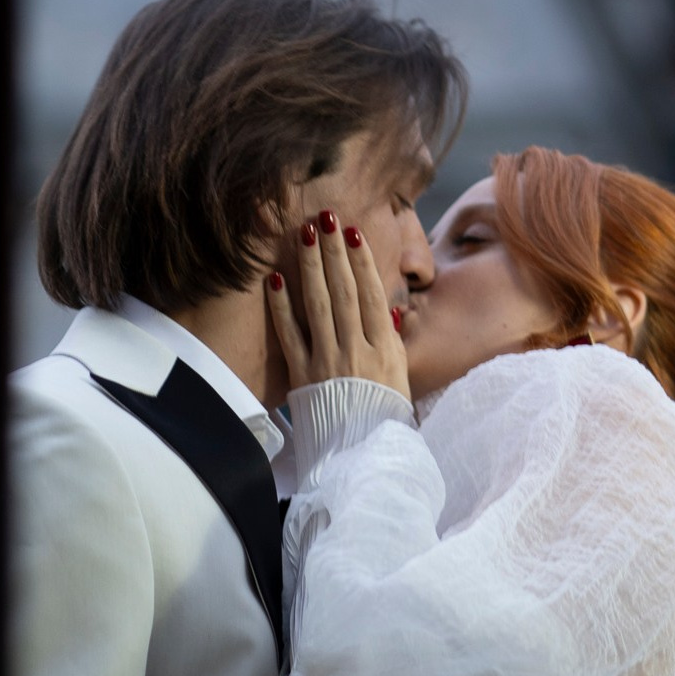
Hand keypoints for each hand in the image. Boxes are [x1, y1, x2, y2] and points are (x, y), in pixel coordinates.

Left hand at [267, 211, 409, 400]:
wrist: (363, 458)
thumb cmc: (383, 418)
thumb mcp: (400, 377)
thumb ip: (390, 342)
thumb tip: (384, 311)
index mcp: (384, 350)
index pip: (371, 295)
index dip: (362, 261)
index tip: (353, 232)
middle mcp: (356, 351)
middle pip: (344, 291)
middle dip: (335, 252)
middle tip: (327, 217)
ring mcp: (327, 361)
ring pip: (318, 304)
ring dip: (311, 266)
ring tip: (305, 233)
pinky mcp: (302, 376)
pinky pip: (290, 335)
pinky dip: (281, 306)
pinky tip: (275, 278)